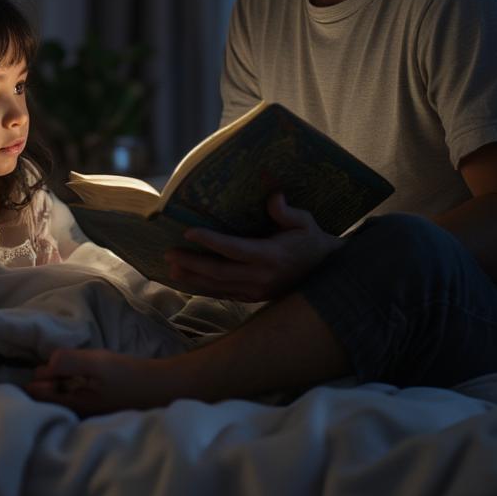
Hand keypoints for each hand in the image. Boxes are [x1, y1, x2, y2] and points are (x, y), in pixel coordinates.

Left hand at [26, 348, 178, 414]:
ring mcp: (90, 412)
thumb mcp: (98, 363)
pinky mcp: (100, 407)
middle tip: (38, 367)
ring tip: (53, 369)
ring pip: (62, 398)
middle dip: (42, 385)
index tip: (31, 367)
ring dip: (56, 385)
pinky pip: (75, 397)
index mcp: (74, 406)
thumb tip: (45, 364)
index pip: (39, 397)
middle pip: (49, 400)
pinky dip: (69, 386)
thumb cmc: (129, 376)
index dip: (32, 381)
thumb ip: (69, 362)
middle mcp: (78, 414)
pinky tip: (75, 376)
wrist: (163, 388)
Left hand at [166, 193, 343, 300]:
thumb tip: (273, 197)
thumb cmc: (312, 242)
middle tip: (169, 254)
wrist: (327, 274)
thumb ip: (287, 212)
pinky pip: (224, 295)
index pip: (235, 249)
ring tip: (171, 269)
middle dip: (192, 263)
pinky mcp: (253, 298)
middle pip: (219, 272)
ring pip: (218, 287)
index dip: (211, 241)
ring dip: (193, 279)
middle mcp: (261, 277)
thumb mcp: (305, 222)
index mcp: (271, 256)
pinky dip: (204, 290)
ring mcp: (256, 291)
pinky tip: (187, 283)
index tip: (188, 232)